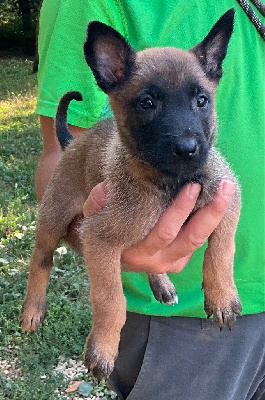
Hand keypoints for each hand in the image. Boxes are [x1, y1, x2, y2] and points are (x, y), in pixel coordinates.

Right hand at [83, 180, 232, 273]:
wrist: (104, 254)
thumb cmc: (103, 225)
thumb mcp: (95, 212)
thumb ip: (100, 200)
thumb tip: (108, 189)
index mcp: (134, 249)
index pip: (164, 231)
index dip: (181, 209)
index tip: (193, 185)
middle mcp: (153, 261)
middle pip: (189, 239)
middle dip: (209, 213)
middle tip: (223, 188)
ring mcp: (166, 265)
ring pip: (196, 243)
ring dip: (213, 218)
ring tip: (226, 192)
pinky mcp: (175, 265)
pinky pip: (195, 246)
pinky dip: (207, 226)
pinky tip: (215, 204)